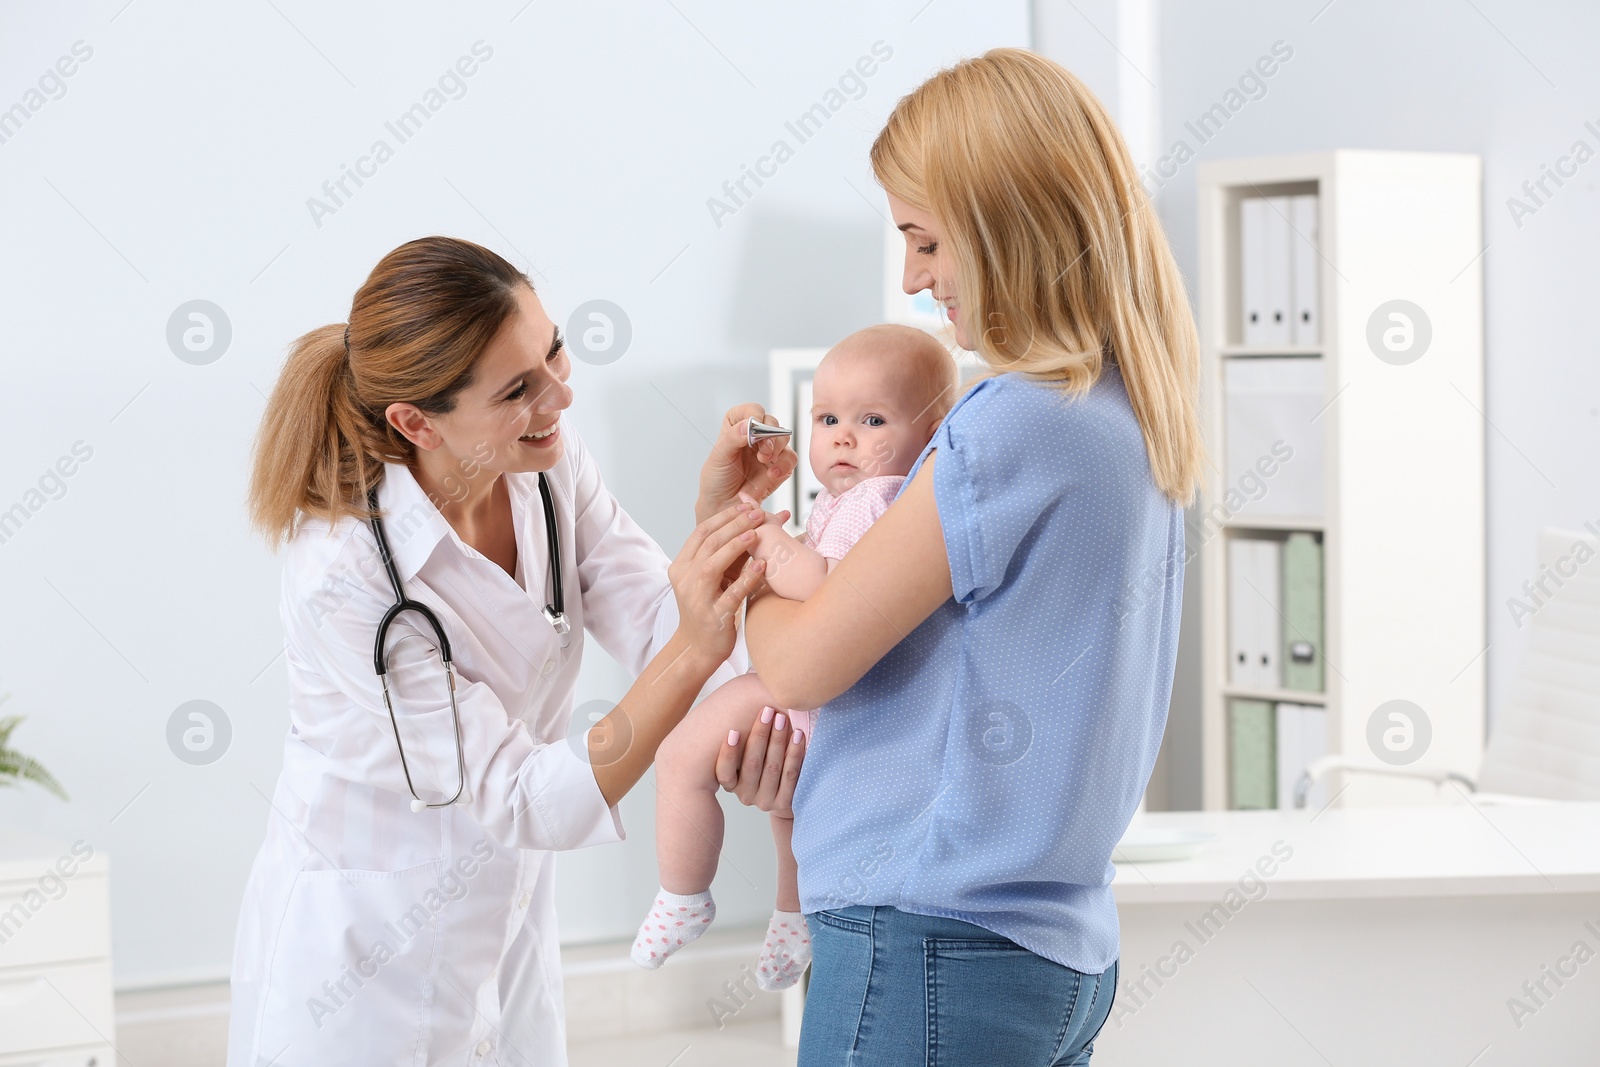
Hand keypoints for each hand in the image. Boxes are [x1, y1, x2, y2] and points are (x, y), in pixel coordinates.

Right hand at [666, 501, 769, 669]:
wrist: (698, 648)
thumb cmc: (708, 609)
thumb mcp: (709, 579)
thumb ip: (723, 556)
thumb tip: (752, 527)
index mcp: (682, 566)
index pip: (701, 532)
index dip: (724, 516)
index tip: (746, 505)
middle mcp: (685, 579)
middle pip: (708, 543)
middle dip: (734, 524)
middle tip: (757, 513)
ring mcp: (697, 598)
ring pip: (713, 565)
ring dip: (736, 546)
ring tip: (756, 532)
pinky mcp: (714, 616)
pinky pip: (731, 594)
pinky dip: (747, 578)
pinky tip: (762, 567)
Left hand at [696, 404, 799, 523]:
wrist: (724, 504)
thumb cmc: (717, 479)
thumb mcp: (719, 456)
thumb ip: (732, 438)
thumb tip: (748, 425)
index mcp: (737, 426)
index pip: (752, 410)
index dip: (755, 416)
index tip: (753, 428)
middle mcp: (755, 436)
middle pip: (772, 423)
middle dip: (770, 435)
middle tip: (762, 449)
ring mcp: (769, 451)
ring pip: (784, 438)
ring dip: (777, 448)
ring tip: (764, 461)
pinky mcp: (779, 466)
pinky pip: (790, 459)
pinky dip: (784, 464)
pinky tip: (772, 473)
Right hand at [715, 706, 806, 815]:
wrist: (783, 796)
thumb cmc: (762, 766)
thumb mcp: (746, 758)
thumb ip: (741, 741)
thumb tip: (738, 701)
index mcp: (731, 785)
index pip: (724, 772)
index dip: (728, 754)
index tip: (733, 731)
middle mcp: (745, 796)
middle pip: (752, 764)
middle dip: (760, 735)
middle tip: (767, 711)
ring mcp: (765, 801)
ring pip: (772, 767)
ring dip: (778, 740)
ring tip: (782, 718)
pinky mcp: (784, 802)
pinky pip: (790, 774)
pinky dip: (794, 753)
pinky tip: (798, 735)